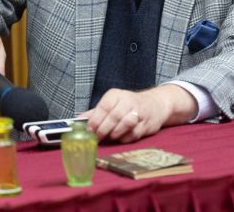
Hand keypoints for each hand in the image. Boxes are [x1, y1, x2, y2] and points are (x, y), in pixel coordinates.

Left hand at [81, 84, 196, 143]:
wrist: (154, 104)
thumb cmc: (128, 105)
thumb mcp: (111, 104)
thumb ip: (95, 113)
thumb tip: (78, 120)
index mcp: (116, 95)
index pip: (104, 107)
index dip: (95, 120)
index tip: (89, 131)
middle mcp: (129, 101)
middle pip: (114, 116)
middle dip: (103, 129)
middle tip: (97, 138)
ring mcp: (140, 112)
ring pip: (126, 124)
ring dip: (115, 133)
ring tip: (110, 137)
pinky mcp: (147, 124)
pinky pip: (134, 134)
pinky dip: (125, 138)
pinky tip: (121, 137)